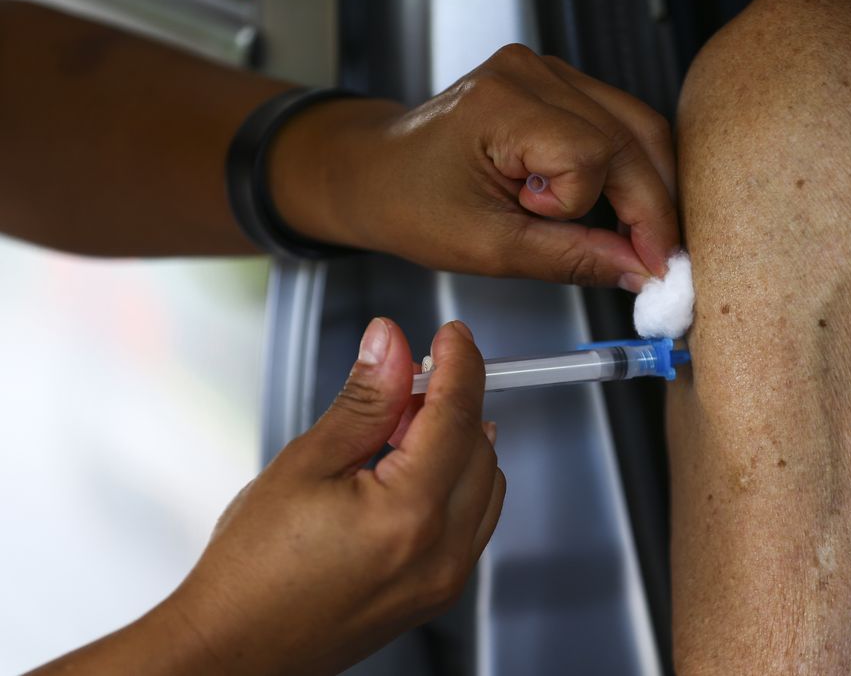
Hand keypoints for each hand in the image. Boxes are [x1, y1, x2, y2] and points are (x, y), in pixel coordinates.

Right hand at [162, 319, 503, 674]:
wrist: (234, 650)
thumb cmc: (251, 574)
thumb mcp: (303, 466)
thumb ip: (363, 402)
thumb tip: (390, 347)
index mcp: (409, 515)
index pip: (457, 415)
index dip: (460, 364)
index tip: (452, 336)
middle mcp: (441, 552)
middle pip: (479, 447)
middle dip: (452, 402)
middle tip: (408, 379)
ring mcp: (444, 579)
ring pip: (485, 483)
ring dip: (458, 443)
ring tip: (398, 429)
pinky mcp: (437, 593)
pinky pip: (473, 521)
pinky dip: (456, 482)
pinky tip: (409, 470)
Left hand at [271, 44, 677, 290]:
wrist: (376, 173)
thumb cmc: (411, 203)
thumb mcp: (490, 248)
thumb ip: (572, 258)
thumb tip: (639, 271)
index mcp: (502, 105)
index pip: (594, 156)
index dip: (621, 214)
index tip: (637, 263)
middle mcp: (529, 75)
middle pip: (631, 135)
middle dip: (653, 206)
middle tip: (659, 262)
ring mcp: (545, 72)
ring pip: (636, 125)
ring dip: (647, 186)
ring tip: (639, 239)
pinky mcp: (555, 84)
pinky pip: (617, 121)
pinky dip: (627, 168)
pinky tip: (618, 206)